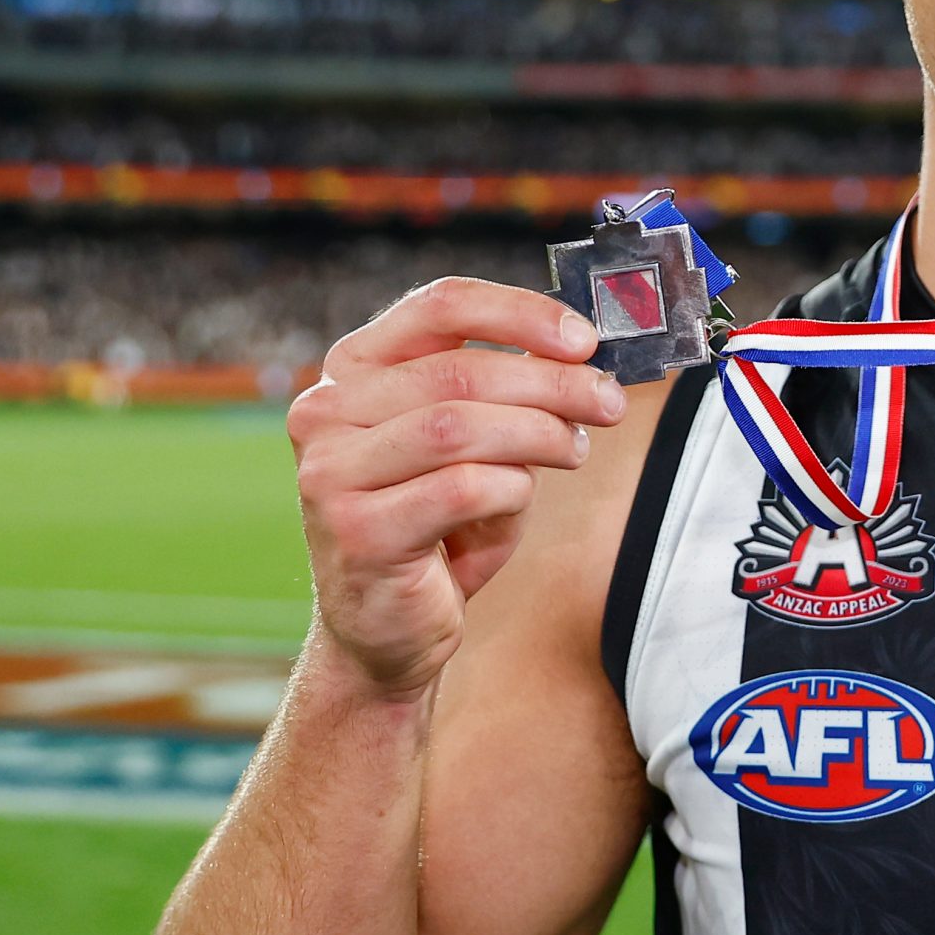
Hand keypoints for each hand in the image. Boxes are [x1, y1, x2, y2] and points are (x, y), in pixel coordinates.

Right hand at [285, 277, 627, 700]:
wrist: (387, 628)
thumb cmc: (438, 524)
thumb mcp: (474, 441)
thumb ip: (509, 392)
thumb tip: (585, 357)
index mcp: (354, 369)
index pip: (440, 306)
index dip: (521, 314)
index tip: (584, 340)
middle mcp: (327, 411)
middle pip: (460, 370)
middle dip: (551, 383)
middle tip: (606, 402)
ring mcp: (331, 472)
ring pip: (459, 425)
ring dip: (538, 434)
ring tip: (573, 449)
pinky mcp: (357, 531)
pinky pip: (461, 489)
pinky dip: (510, 490)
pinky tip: (518, 500)